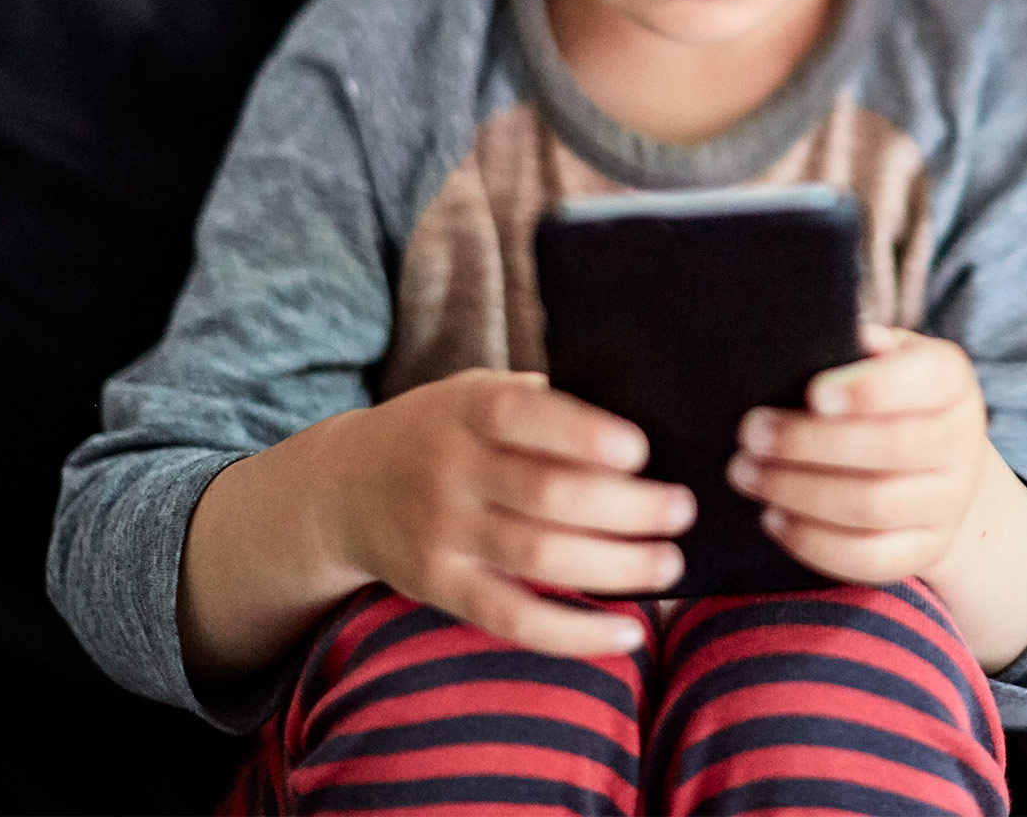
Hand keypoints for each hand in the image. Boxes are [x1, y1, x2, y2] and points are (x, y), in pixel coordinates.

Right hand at [327, 369, 695, 656]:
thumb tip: (651, 418)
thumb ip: (544, 405)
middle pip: (547, 495)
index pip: (525, 418)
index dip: (584, 435)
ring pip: (538, 559)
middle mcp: (451, 471)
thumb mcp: (477, 393)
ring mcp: (443, 534)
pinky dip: (573, 634)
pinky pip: (512, 620)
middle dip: (626, 508)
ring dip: (615, 567)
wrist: (343, 487)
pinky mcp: (441, 588)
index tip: (641, 450)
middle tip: (683, 511)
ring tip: (669, 564)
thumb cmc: (446, 432)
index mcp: (468, 409)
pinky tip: (627, 633)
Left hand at [728, 326, 1002, 586]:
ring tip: (746, 474)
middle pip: (891, 449)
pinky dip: (813, 543)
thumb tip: (814, 334)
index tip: (813, 394)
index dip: (871, 390)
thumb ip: (857, 346)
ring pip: (873, 508)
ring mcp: (949, 503)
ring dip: (798, 492)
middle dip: (809, 444)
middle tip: (750, 435)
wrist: (941, 472)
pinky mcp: (926, 551)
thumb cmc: (889, 400)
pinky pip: (869, 559)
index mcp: (952, 381)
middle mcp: (962, 441)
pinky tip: (773, 519)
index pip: (926, 381)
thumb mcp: (885, 359)